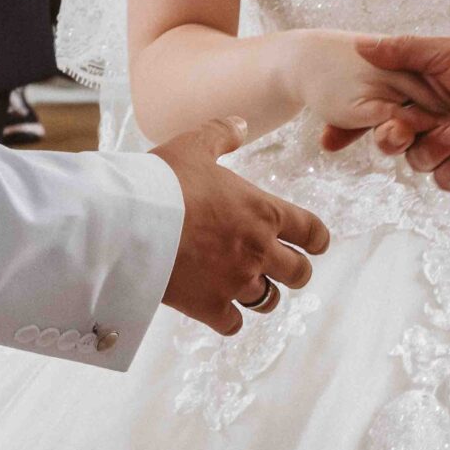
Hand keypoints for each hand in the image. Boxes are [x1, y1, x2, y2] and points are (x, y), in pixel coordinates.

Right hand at [152, 117, 331, 336]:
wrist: (131, 223)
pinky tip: (219, 309)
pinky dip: (229, 318)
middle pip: (298, 272)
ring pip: (268, 301)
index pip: (312, 231)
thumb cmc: (164, 181)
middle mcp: (258, 250)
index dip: (318, 239)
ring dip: (263, 294)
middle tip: (285, 268)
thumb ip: (222, 134)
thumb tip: (240, 124)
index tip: (317, 244)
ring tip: (250, 288)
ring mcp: (236, 282)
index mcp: (263, 212)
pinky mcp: (210, 307)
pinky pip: (234, 324)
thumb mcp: (195, 145)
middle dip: (294, 270)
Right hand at [286, 30, 449, 170]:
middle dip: (404, 139)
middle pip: (401, 143)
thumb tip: (361, 45)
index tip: (381, 122)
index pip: (389, 110)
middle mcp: (441, 119)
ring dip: (440, 152)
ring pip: (423, 164)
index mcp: (432, 91)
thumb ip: (404, 52)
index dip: (379, 122)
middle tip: (409, 131)